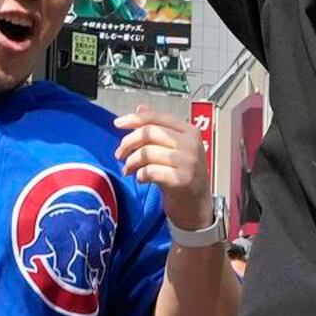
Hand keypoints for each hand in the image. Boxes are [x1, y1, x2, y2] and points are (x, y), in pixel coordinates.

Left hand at [114, 106, 211, 231]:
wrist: (197, 207)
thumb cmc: (183, 177)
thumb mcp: (174, 149)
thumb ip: (158, 128)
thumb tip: (140, 108)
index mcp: (190, 131)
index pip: (157, 118)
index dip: (135, 119)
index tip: (118, 123)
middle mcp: (191, 144)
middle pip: (149, 133)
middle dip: (128, 143)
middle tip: (120, 154)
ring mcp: (188, 162)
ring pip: (147, 152)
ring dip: (131, 162)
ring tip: (128, 169)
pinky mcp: (181, 180)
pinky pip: (150, 171)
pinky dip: (140, 174)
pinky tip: (141, 178)